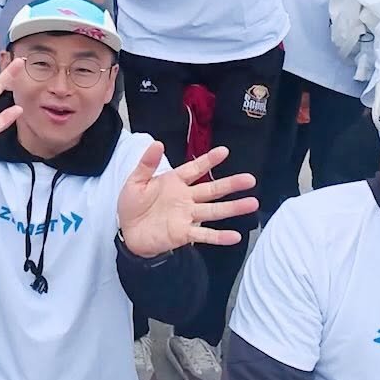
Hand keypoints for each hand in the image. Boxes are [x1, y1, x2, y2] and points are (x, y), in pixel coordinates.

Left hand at [118, 142, 257, 255]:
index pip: (195, 168)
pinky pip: (204, 234)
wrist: (127, 233)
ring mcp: (187, 216)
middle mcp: (186, 198)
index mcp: (174, 182)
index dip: (209, 160)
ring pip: (214, 210)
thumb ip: (147, 164)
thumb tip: (158, 143)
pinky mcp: (184, 233)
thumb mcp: (135, 181)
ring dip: (233, 208)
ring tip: (252, 203)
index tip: (224, 151)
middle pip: (212, 189)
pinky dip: (219, 236)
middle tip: (250, 179)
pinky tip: (235, 236)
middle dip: (231, 184)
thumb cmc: (132, 206)